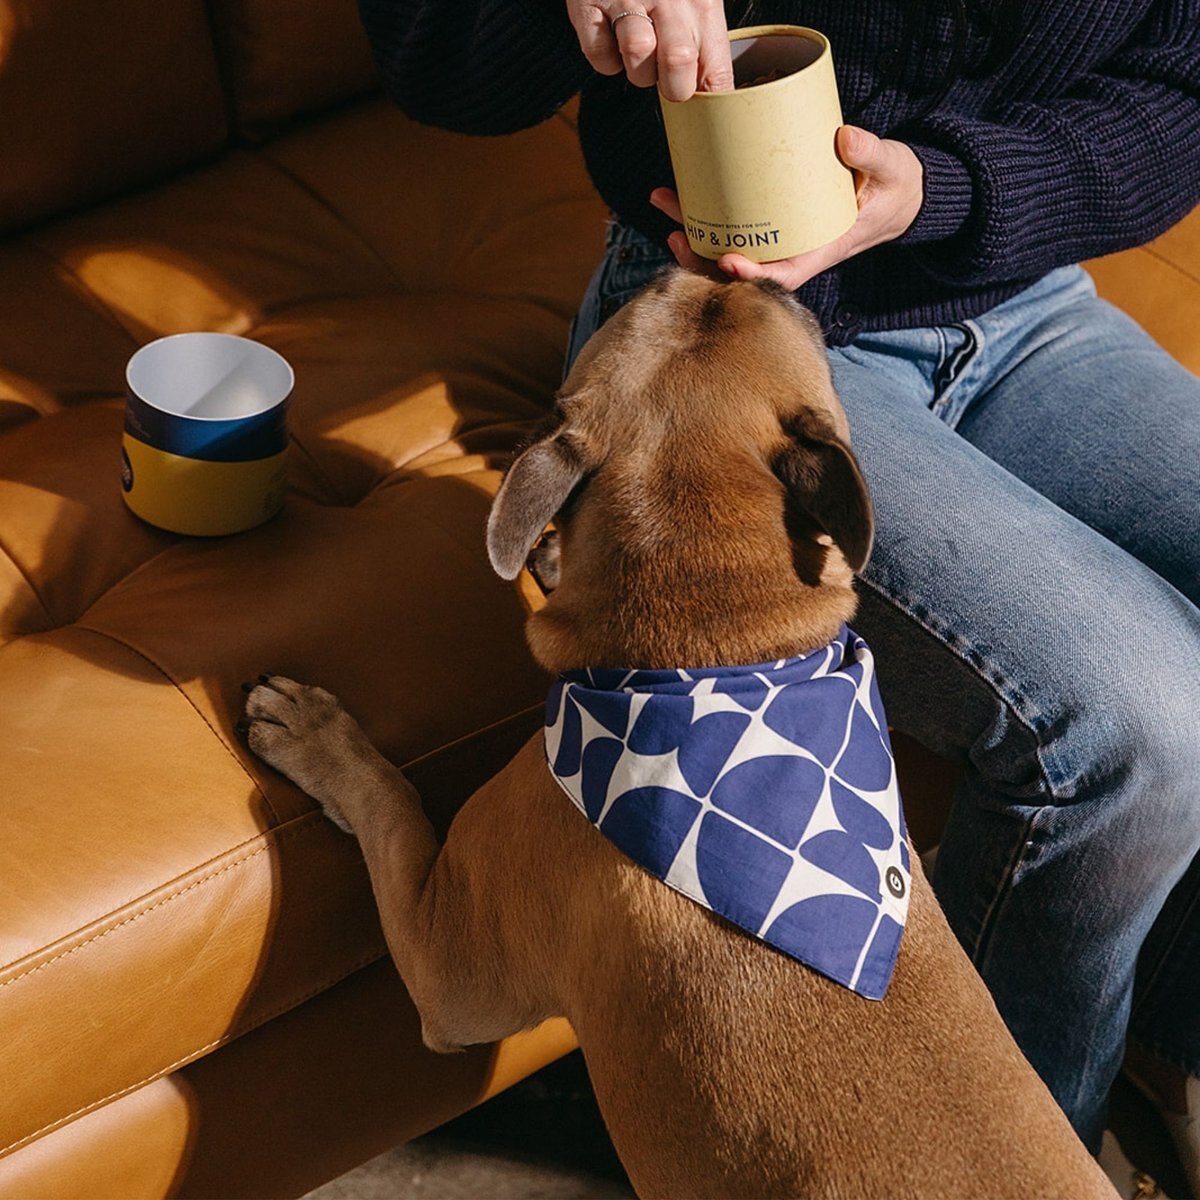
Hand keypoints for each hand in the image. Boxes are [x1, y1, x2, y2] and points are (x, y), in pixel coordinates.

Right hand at [566, 0, 733, 100]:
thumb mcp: (696, 3)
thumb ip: (706, 48)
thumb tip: (713, 99)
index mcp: (704, 5)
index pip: (717, 73)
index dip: (709, 104)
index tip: (702, 115)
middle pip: (679, 63)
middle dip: (672, 86)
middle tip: (666, 76)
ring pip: (637, 55)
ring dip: (637, 70)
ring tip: (639, 52)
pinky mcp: (590, 4)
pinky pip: (598, 54)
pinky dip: (604, 57)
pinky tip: (611, 37)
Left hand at [650, 126, 924, 287]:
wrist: (894, 194)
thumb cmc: (892, 186)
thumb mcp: (891, 168)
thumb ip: (871, 154)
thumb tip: (845, 138)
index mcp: (821, 250)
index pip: (783, 277)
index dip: (752, 276)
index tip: (727, 261)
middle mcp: (794, 253)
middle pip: (742, 270)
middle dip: (704, 258)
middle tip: (674, 234)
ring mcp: (779, 242)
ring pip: (728, 250)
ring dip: (693, 234)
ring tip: (665, 204)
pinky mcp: (770, 225)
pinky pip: (732, 229)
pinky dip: (704, 218)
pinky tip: (680, 198)